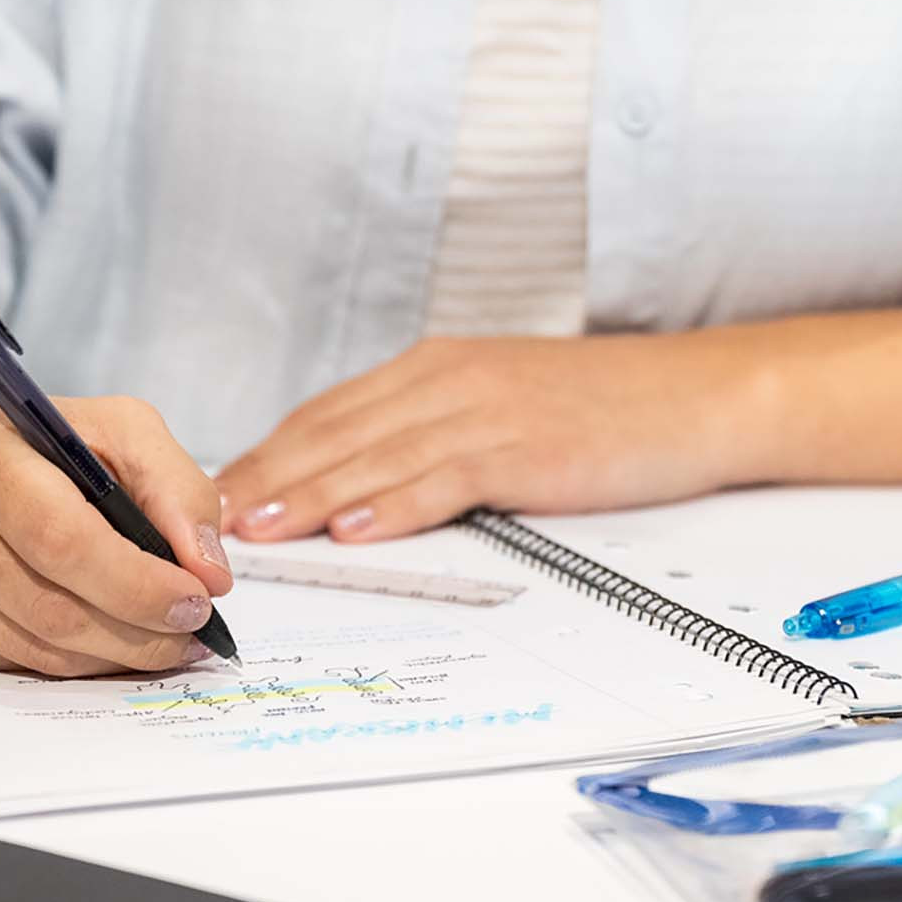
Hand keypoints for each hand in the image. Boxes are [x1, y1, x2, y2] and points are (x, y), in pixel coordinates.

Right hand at [0, 394, 232, 674]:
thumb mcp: (116, 430)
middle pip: (46, 602)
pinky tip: (102, 641)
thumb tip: (209, 573)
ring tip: (159, 641)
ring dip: (110, 654)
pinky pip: (7, 663)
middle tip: (189, 633)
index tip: (196, 601)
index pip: (58, 534)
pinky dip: (69, 663)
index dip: (135, 580)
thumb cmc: (39, 446)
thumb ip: (176, 488)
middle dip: (135, 628)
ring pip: (31, 645)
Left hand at [215, 334, 759, 541]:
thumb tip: (361, 488)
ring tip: (255, 533)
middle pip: (333, 432)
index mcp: (437, 367)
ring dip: (307, 496)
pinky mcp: (528, 445)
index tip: (209, 495)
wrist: (701, 396)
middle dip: (263, 479)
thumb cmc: (608, 410)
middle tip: (200, 521)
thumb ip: (434, 434)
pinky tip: (354, 530)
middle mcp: (450, 379)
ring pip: (375, 455)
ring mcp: (488, 409)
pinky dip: (393, 504)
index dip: (263, 456)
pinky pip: (444, 477)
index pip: (326, 414)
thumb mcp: (506, 407)